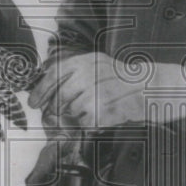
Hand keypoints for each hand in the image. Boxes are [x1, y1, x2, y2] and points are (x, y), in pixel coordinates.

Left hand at [28, 52, 185, 129]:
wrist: (152, 87)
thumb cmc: (119, 80)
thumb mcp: (96, 67)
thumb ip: (72, 74)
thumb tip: (43, 89)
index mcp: (86, 61)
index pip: (54, 75)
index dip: (40, 90)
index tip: (33, 102)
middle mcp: (91, 74)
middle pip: (60, 96)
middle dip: (52, 109)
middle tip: (50, 115)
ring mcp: (100, 92)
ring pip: (72, 111)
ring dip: (72, 116)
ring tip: (84, 113)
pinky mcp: (107, 110)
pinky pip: (87, 122)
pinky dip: (88, 124)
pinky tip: (97, 118)